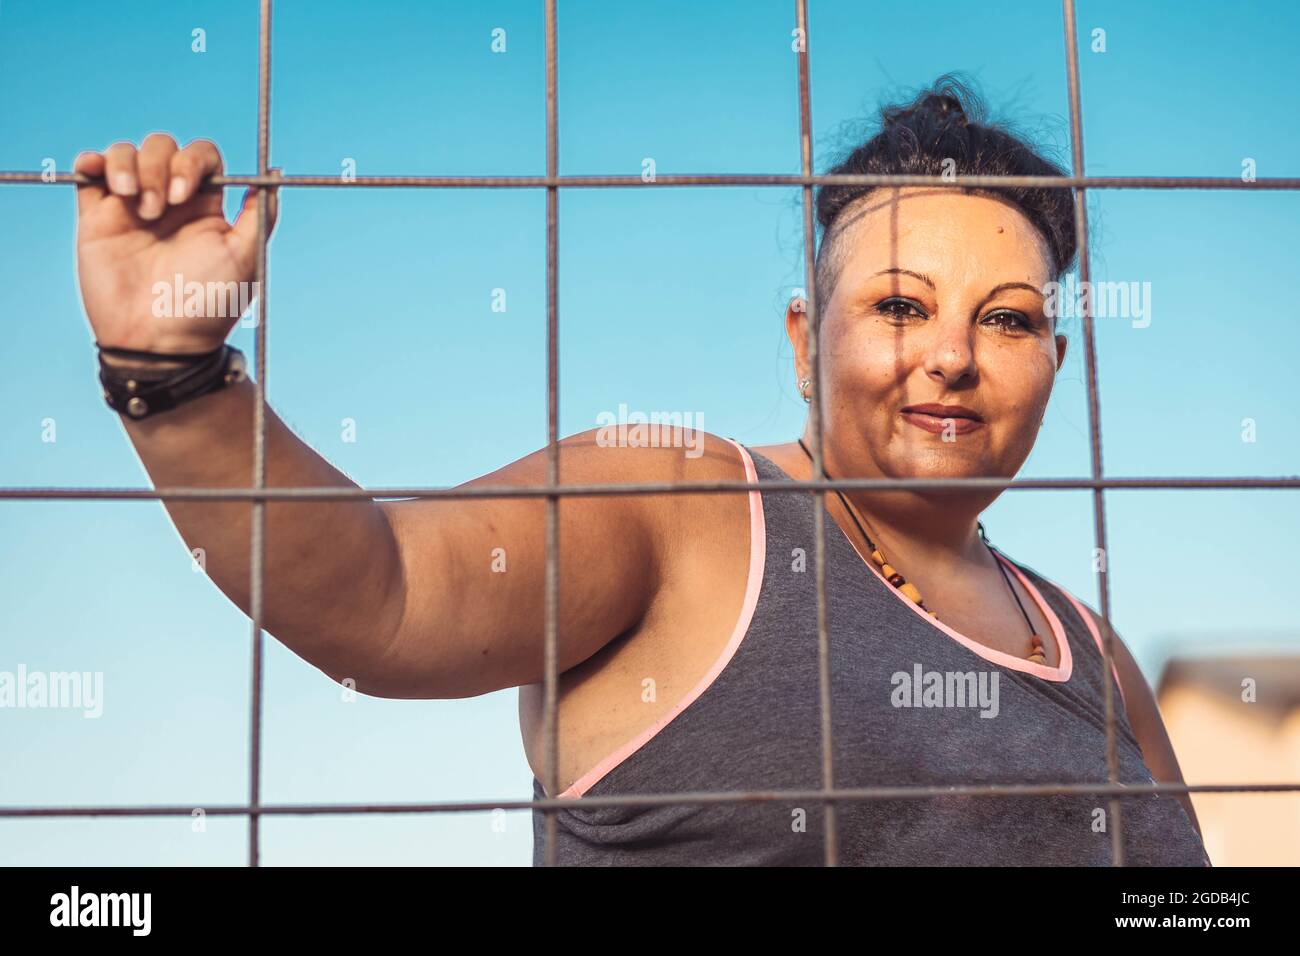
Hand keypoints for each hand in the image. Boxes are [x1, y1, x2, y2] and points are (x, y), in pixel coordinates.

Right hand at [74, 133, 279, 353]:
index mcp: (205, 209)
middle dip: (160, 165)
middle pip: (163, 147)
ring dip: (129, 165)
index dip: (193, 162)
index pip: (202, 157)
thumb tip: (272, 174)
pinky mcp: (98, 219)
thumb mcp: (246, 258)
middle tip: (160, 209)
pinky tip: (103, 177)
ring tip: (136, 204)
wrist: (159, 341)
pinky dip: (92, 162)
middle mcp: (170, 203)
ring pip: (126, 154)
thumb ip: (260, 214)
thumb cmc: (208, 305)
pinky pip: (89, 172)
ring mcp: (132, 208)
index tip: (186, 194)